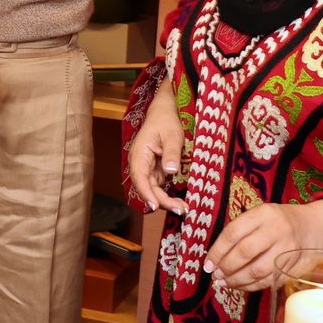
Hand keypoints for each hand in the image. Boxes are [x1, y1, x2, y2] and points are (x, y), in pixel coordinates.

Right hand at [127, 84, 186, 214]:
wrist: (163, 113)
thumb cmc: (165, 121)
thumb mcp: (172, 135)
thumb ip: (172, 153)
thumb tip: (170, 171)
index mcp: (139, 153)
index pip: (139, 177)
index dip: (146, 192)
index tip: (155, 205)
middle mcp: (140, 163)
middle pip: (146, 187)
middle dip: (162, 201)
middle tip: (181, 209)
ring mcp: (147, 168)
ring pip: (152, 190)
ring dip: (165, 201)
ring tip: (183, 208)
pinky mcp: (154, 171)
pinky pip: (158, 187)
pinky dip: (167, 195)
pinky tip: (179, 202)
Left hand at [204, 203, 322, 290]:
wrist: (316, 227)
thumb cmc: (280, 221)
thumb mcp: (261, 215)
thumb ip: (242, 230)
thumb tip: (216, 255)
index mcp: (263, 214)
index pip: (233, 232)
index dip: (217, 251)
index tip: (208, 263)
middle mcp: (276, 230)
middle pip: (245, 252)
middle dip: (226, 266)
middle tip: (216, 275)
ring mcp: (287, 250)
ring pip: (257, 270)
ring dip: (237, 280)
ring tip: (224, 282)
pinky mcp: (293, 267)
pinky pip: (269, 281)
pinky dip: (251, 286)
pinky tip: (240, 285)